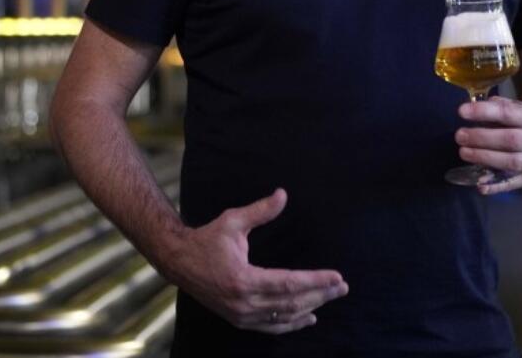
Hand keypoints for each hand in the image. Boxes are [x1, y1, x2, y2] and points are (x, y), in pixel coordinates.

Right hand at [166, 188, 347, 333]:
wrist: (179, 262)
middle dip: (321, 295)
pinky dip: (292, 324)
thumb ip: (260, 211)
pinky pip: (271, 327)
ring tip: (332, 297)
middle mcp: (244, 303)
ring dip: (311, 308)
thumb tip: (283, 194)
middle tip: (343, 287)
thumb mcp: (232, 221)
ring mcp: (241, 315)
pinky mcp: (239, 320)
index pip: (289, 283)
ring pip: (284, 317)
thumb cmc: (207, 239)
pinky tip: (310, 318)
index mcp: (243, 279)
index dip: (316, 281)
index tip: (337, 276)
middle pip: (292, 303)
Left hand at [456, 97, 521, 195]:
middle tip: (459, 136)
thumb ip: (495, 107)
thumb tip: (472, 109)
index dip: (483, 112)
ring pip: (511, 162)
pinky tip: (479, 186)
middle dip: (481, 138)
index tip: (461, 112)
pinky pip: (511, 184)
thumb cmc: (519, 122)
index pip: (507, 113)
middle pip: (510, 140)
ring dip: (485, 158)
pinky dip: (495, 187)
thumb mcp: (512, 108)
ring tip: (463, 153)